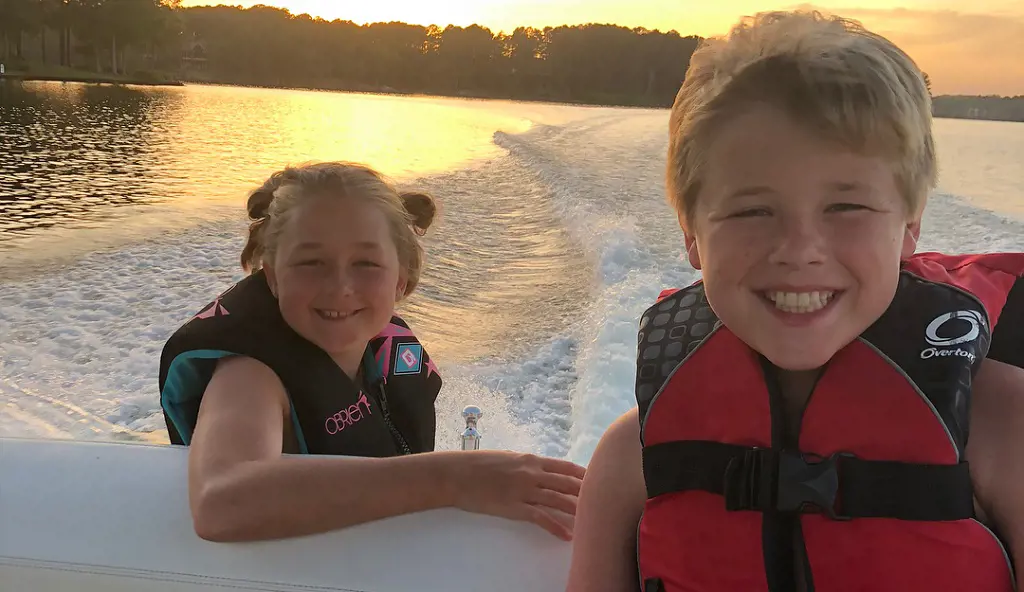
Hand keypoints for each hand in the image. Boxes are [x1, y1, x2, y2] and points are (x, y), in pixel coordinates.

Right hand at [447, 450, 586, 540]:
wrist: (456, 474)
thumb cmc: (478, 464)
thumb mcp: (506, 458)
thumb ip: (525, 463)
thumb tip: (538, 468)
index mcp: (531, 460)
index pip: (565, 467)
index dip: (584, 475)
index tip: (598, 481)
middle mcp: (532, 473)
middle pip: (567, 483)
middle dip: (587, 492)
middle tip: (604, 502)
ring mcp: (524, 490)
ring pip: (558, 500)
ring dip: (577, 510)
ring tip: (592, 520)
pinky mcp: (514, 507)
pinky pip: (540, 517)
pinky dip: (556, 527)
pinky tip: (567, 535)